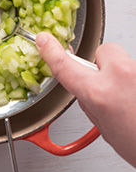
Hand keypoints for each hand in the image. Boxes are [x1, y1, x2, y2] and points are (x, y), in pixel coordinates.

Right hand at [36, 32, 135, 167]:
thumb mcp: (104, 129)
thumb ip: (90, 102)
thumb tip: (85, 87)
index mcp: (100, 94)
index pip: (66, 66)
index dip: (51, 52)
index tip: (45, 41)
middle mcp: (121, 76)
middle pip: (104, 51)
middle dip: (102, 64)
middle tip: (109, 84)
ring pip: (124, 61)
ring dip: (124, 75)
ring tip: (132, 100)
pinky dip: (135, 81)